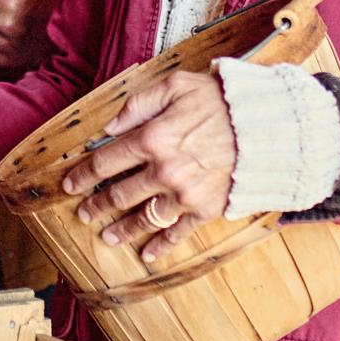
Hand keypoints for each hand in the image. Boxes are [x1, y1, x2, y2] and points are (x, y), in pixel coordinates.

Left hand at [58, 70, 234, 263]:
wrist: (269, 126)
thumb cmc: (221, 101)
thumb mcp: (176, 85)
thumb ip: (138, 104)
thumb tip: (108, 126)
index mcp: (152, 138)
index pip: (106, 161)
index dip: (84, 174)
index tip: (70, 184)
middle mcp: (164, 171)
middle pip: (119, 194)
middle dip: (97, 205)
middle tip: (84, 213)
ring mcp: (185, 195)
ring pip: (143, 219)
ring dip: (121, 230)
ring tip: (107, 237)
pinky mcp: (206, 210)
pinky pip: (177, 233)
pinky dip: (161, 246)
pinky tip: (147, 254)